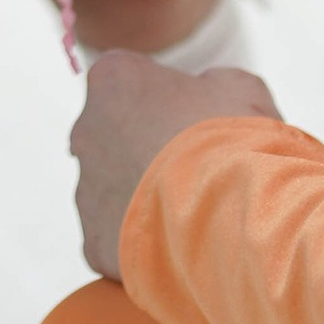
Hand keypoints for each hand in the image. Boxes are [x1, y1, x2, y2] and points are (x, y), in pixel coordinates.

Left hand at [70, 47, 279, 278]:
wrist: (227, 217)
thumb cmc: (231, 141)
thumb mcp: (238, 86)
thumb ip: (211, 81)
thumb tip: (208, 91)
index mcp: (113, 80)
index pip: (132, 82)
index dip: (170, 103)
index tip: (197, 122)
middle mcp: (86, 129)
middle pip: (117, 136)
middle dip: (150, 149)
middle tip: (197, 168)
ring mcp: (85, 188)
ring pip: (115, 191)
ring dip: (146, 196)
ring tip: (193, 211)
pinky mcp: (95, 239)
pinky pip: (118, 238)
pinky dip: (145, 242)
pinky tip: (179, 244)